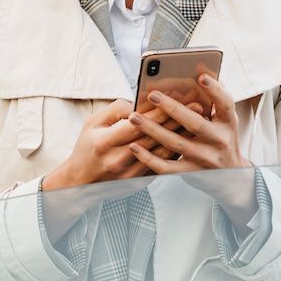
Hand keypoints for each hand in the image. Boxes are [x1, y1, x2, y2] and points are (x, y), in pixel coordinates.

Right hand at [41, 98, 202, 192]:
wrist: (80, 181)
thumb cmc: (87, 147)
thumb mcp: (93, 123)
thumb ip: (116, 109)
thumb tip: (141, 102)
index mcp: (105, 142)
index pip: (138, 124)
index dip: (160, 111)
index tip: (179, 98)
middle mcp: (118, 159)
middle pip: (155, 138)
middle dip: (178, 121)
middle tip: (199, 108)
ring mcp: (130, 173)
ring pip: (162, 153)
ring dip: (182, 137)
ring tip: (199, 123)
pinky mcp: (139, 181)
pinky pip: (162, 165)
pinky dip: (175, 152)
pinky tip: (188, 141)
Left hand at [126, 72, 255, 219]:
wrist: (230, 174)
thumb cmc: (221, 138)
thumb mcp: (224, 119)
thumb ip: (213, 99)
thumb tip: (199, 70)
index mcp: (228, 123)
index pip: (226, 104)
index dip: (215, 90)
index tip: (201, 76)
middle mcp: (219, 140)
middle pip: (195, 124)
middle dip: (172, 108)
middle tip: (152, 95)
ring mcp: (205, 158)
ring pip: (176, 144)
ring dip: (153, 130)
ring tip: (134, 117)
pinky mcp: (191, 172)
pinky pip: (167, 167)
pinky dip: (149, 158)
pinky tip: (134, 146)